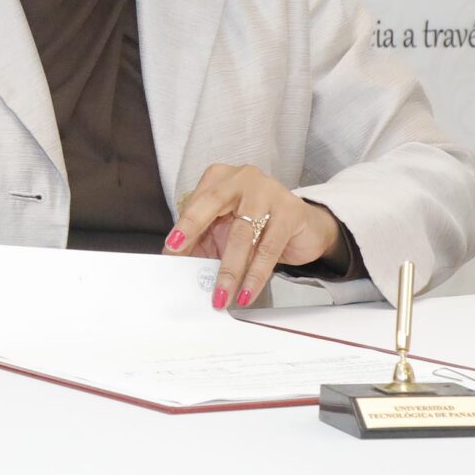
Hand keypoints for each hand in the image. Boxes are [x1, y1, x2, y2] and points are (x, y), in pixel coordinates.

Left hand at [165, 165, 340, 309]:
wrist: (303, 228)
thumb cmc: (257, 226)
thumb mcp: (223, 230)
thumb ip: (200, 240)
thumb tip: (174, 261)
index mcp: (219, 179)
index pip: (196, 202)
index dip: (183, 226)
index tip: (171, 248)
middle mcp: (242, 178)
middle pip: (213, 203)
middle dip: (194, 231)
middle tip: (181, 257)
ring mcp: (268, 192)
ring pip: (242, 234)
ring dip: (229, 270)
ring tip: (221, 296)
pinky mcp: (290, 211)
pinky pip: (268, 249)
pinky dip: (255, 275)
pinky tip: (247, 292)